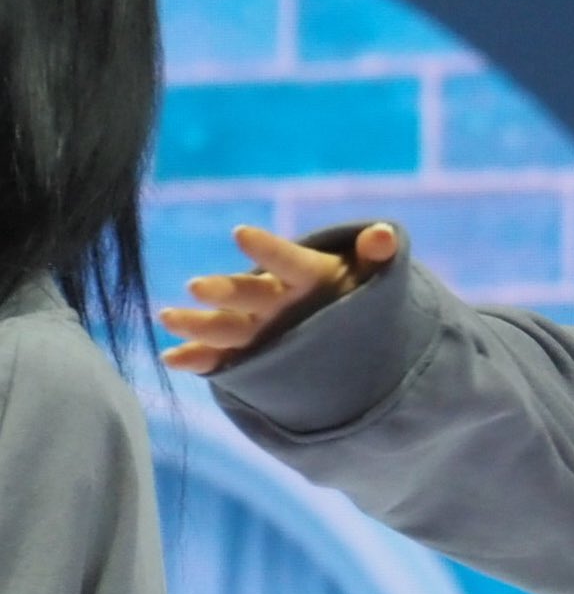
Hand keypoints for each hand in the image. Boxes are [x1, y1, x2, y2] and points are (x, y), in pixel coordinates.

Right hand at [158, 222, 397, 375]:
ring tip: (169, 318)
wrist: (344, 321)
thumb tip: (384, 234)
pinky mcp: (246, 351)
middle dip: (224, 290)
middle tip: (198, 287)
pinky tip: (172, 358)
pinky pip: (218, 355)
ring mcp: (257, 324)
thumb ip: (376, 256)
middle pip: (248, 293)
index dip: (268, 249)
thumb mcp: (371, 275)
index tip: (242, 234)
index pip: (288, 260)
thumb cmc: (356, 290)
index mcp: (305, 274)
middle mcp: (274, 297)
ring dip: (198, 323)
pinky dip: (196, 358)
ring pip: (225, 323)